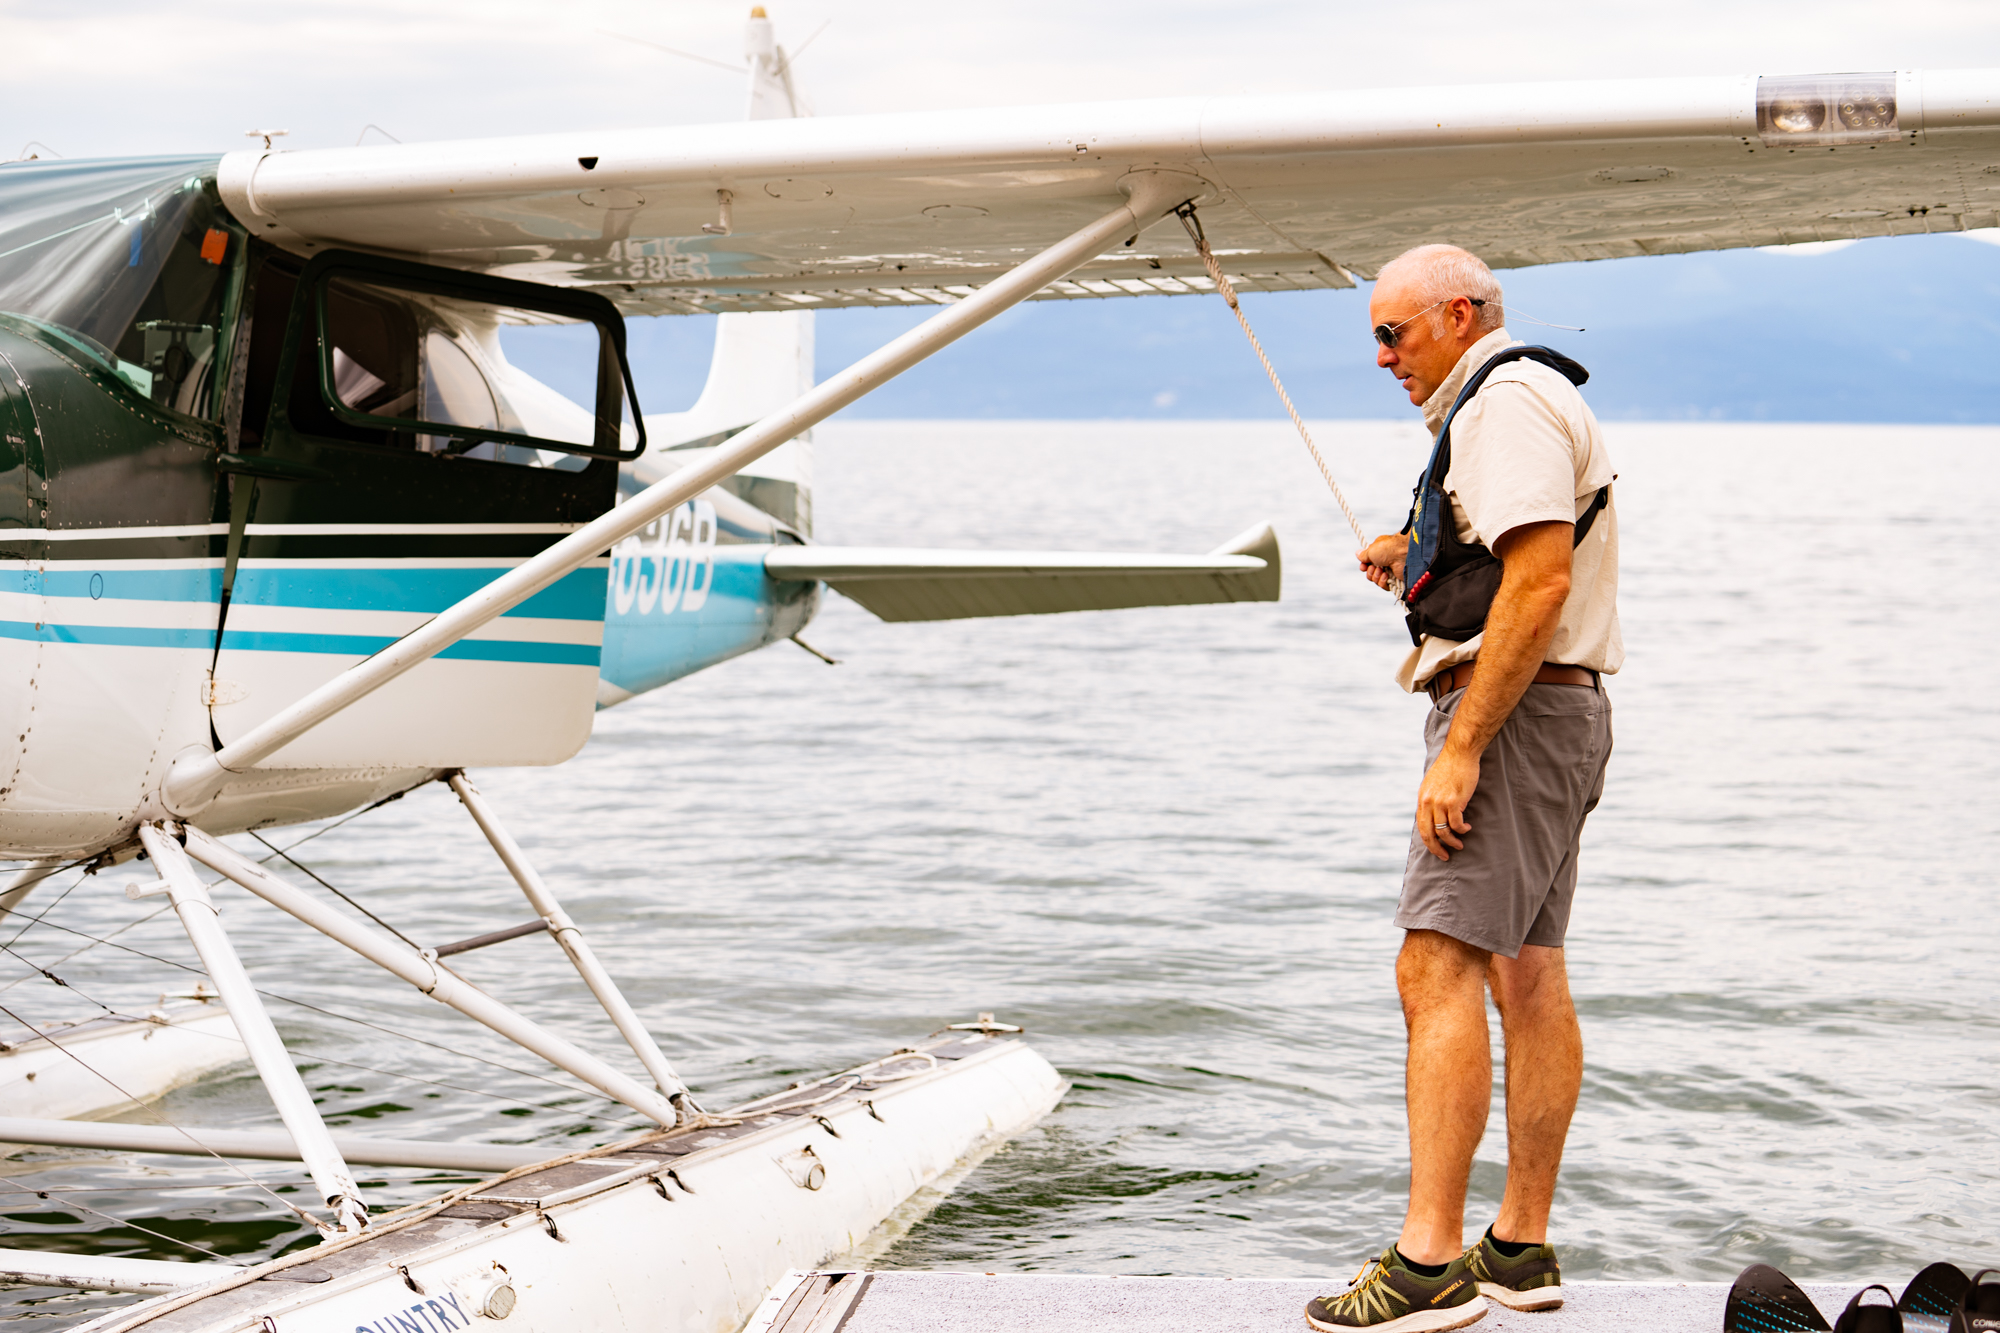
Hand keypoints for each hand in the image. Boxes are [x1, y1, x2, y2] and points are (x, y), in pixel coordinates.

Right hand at [1356, 533, 1408, 591]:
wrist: (1402, 554)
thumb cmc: (1387, 549)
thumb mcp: (1371, 550)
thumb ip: (1363, 555)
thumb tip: (1357, 554)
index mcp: (1379, 553)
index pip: (1368, 563)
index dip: (1364, 566)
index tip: (1363, 566)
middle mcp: (1384, 562)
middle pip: (1370, 573)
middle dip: (1370, 572)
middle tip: (1374, 567)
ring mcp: (1390, 571)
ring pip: (1376, 580)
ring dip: (1376, 576)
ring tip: (1381, 571)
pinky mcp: (1395, 579)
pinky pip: (1384, 586)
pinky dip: (1382, 582)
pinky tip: (1386, 576)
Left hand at [1416, 744, 1478, 860]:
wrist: (1460, 754)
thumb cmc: (1449, 768)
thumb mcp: (1432, 784)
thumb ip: (1431, 799)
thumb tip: (1432, 815)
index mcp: (1422, 799)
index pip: (1421, 827)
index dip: (1429, 842)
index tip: (1437, 849)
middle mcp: (1428, 802)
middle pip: (1429, 833)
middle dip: (1437, 848)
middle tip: (1446, 856)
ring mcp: (1440, 802)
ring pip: (1444, 831)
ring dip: (1452, 841)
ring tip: (1460, 844)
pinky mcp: (1454, 801)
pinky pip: (1457, 824)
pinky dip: (1462, 830)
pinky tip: (1467, 828)